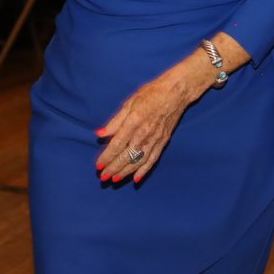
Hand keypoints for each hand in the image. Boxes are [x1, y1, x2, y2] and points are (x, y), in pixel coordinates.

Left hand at [94, 55, 212, 184]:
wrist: (176, 93)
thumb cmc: (151, 94)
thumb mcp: (129, 103)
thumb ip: (115, 122)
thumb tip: (100, 134)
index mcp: (134, 122)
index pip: (117, 145)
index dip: (107, 157)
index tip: (98, 166)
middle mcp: (144, 133)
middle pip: (126, 156)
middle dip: (114, 168)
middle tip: (104, 177)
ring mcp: (155, 139)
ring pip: (138, 161)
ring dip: (126, 172)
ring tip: (115, 180)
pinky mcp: (163, 142)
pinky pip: (152, 159)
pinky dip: (144, 170)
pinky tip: (136, 178)